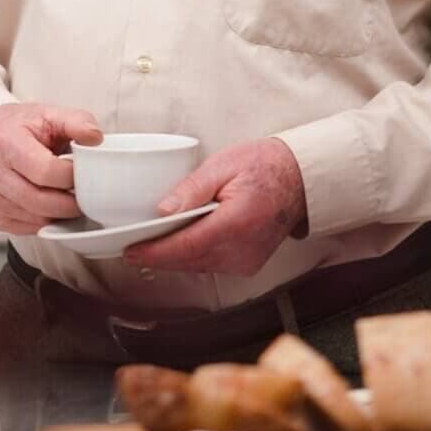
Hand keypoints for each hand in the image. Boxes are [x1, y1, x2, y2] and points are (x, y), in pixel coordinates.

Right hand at [0, 101, 101, 233]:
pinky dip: (48, 220)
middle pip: (42, 202)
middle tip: (87, 191)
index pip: (46, 171)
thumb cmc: (20, 127)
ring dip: (62, 213)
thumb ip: (76, 121)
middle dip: (72, 201)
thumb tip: (96, 137)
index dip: (71, 175)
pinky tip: (53, 204)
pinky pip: (30, 229)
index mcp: (8, 144)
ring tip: (71, 195)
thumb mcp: (48, 113)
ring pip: (38, 220)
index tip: (83, 170)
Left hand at [123, 137, 306, 276]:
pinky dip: (192, 256)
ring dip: (174, 256)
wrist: (299, 179)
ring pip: (197, 266)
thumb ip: (192, 189)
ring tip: (150, 242)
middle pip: (188, 261)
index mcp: (236, 223)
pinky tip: (179, 243)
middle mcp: (242, 250)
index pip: (186, 246)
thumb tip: (163, 210)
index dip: (154, 252)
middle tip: (130, 245)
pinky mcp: (247, 265)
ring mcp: (246, 262)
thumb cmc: (264, 165)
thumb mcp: (225, 164)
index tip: (130, 251)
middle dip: (157, 255)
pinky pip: (210, 265)